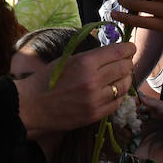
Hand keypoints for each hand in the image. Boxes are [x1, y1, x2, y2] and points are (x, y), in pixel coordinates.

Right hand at [15, 43, 132, 137]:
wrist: (32, 106)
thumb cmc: (47, 79)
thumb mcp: (67, 59)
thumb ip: (91, 55)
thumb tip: (112, 49)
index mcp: (85, 62)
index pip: (118, 52)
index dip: (128, 48)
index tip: (130, 48)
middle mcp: (93, 80)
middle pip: (125, 68)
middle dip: (127, 63)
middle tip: (125, 61)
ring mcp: (95, 100)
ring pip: (124, 86)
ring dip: (125, 79)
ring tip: (120, 76)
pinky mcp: (95, 115)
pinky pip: (117, 103)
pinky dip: (118, 95)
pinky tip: (113, 91)